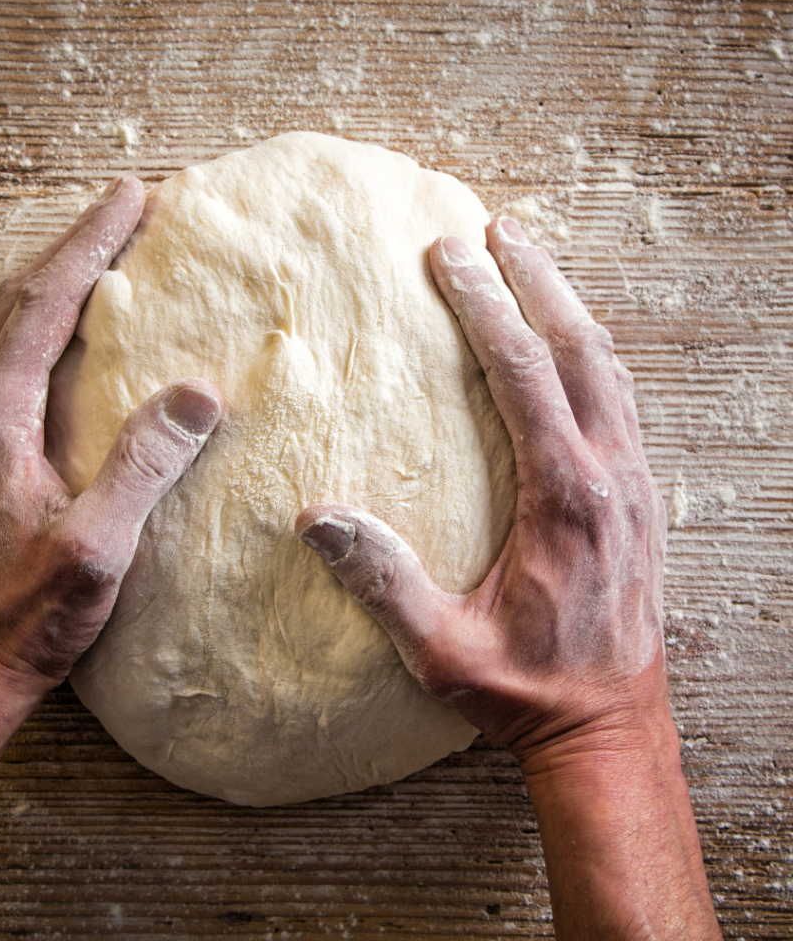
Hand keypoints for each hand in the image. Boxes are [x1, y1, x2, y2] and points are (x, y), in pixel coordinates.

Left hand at [0, 177, 222, 703]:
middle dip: (77, 247)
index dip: (89, 245)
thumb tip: (196, 392)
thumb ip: (142, 464)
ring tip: (109, 252)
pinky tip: (81, 333)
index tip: (132, 197)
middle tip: (128, 207)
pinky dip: (52, 324)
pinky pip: (17, 362)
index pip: (44, 305)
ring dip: (62, 281)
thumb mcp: (96, 545)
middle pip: (24, 302)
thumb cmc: (29, 613)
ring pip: (16, 328)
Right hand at [297, 218, 720, 940]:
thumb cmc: (524, 692)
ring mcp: (635, 486)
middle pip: (580, 349)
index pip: (525, 375)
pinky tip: (569, 344)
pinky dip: (592, 355)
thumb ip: (382, 583)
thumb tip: (316, 518)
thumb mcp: (441, 652)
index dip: (487, 307)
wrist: (609, 728)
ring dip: (569, 309)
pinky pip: (622, 402)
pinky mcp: (641, 500)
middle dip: (534, 281)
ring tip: (530, 263)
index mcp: (565, 500)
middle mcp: (611, 478)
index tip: (451, 255)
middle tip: (493, 230)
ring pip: (611, 369)